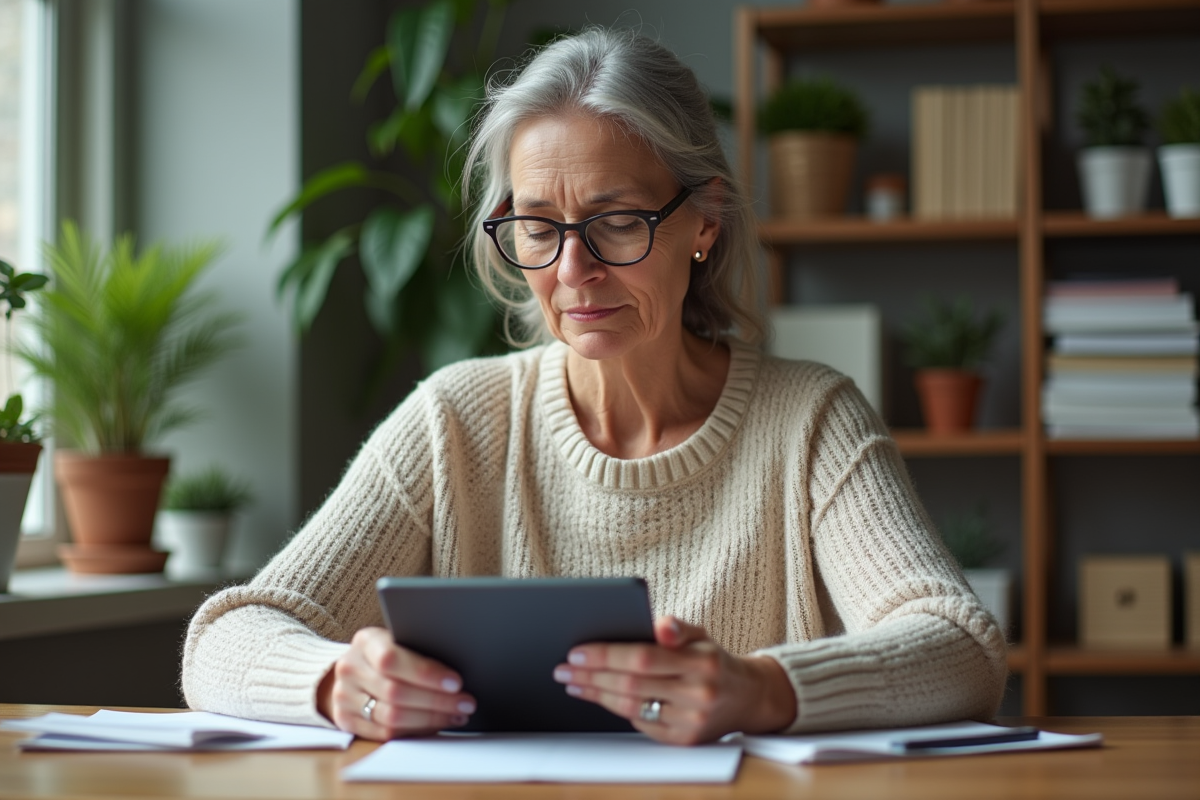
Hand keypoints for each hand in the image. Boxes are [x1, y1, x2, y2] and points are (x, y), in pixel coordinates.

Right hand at [317, 626, 475, 740]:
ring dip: (430, 719)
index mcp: (366, 641)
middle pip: (395, 692)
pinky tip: (436, 724)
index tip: (456, 682)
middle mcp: (350, 669)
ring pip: (391, 717)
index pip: (392, 659)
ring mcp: (344, 697)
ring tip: (456, 715)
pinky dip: (416, 731)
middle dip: (437, 700)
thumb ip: (419, 650)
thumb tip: (457, 670)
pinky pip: (385, 734)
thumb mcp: (399, 639)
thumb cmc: (387, 652)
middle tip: (465, 703)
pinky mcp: (346, 721)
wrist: (353, 670)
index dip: (426, 673)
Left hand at [552, 616, 796, 744]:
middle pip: (632, 684)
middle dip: (592, 675)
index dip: (606, 655)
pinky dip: (615, 708)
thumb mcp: (701, 635)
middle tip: (563, 668)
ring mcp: (691, 721)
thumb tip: (659, 624)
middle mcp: (698, 694)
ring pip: (631, 706)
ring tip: (573, 682)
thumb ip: (676, 627)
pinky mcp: (683, 740)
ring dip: (596, 694)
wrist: (748, 698)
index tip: (576, 652)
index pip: (643, 657)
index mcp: (702, 662)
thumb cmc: (713, 660)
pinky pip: (640, 723)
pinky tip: (598, 696)